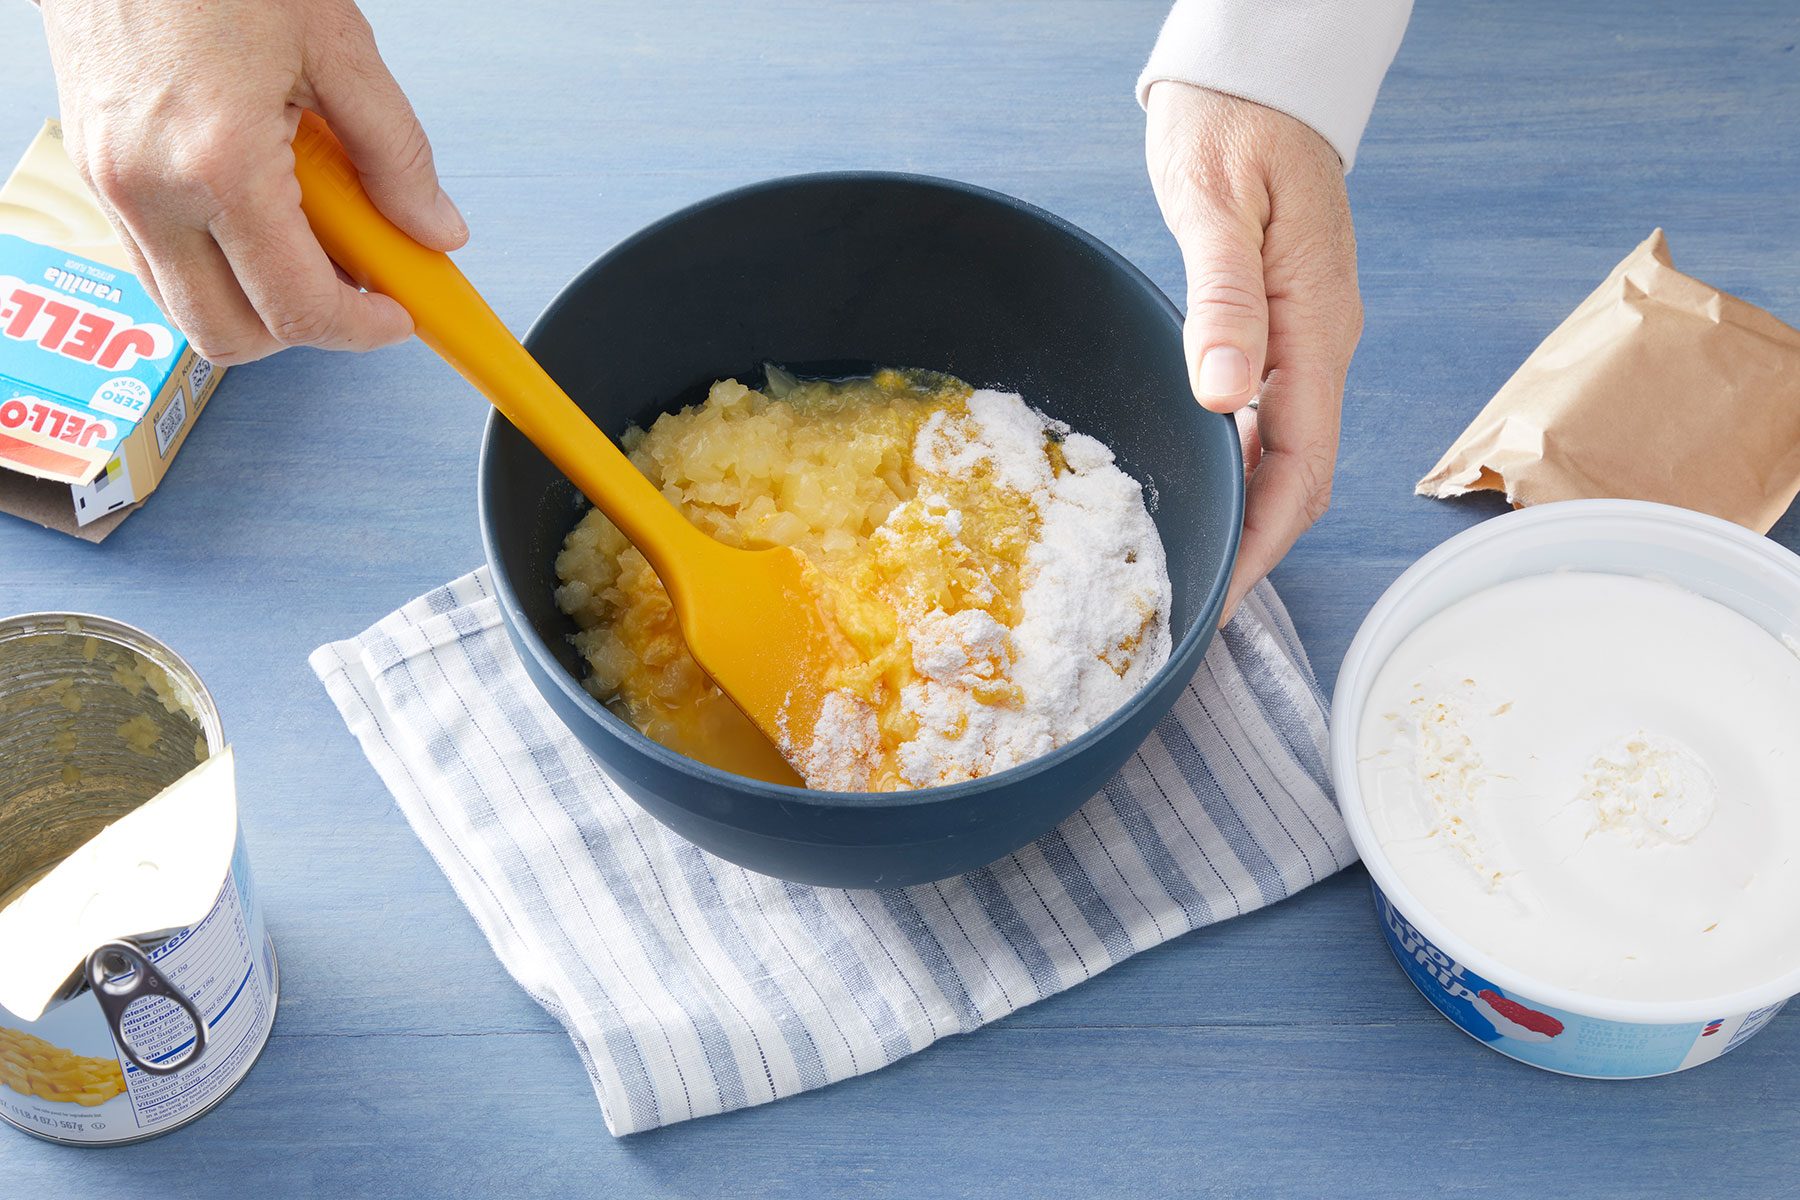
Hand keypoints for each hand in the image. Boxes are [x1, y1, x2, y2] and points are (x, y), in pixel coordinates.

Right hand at [39, 0, 466, 364]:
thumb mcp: (336, 46)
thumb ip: (396, 153)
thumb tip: (435, 228)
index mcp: (217, 162)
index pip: (296, 307)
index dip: (361, 329)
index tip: (399, 315)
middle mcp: (148, 188)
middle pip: (229, 335)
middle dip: (305, 330)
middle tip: (359, 284)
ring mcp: (109, 183)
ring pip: (187, 305)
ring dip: (258, 298)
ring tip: (314, 233)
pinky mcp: (92, 168)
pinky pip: (159, 258)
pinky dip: (218, 260)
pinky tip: (265, 205)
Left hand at [1145, 82, 1361, 620]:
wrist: (1259, 73)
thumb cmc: (1233, 125)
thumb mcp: (1215, 207)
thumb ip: (1222, 303)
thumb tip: (1224, 397)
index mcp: (1315, 324)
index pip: (1304, 463)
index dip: (1264, 539)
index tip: (1222, 594)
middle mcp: (1321, 340)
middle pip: (1304, 472)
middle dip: (1257, 543)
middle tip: (1196, 597)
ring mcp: (1307, 334)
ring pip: (1289, 449)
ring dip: (1247, 508)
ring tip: (1191, 557)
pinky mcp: (1285, 323)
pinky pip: (1273, 414)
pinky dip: (1239, 461)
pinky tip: (1200, 480)